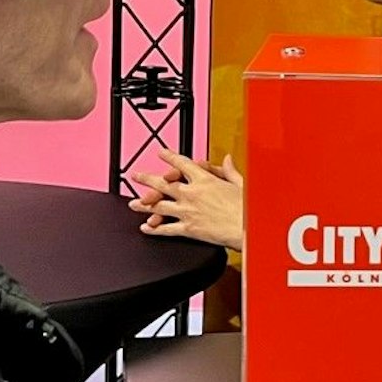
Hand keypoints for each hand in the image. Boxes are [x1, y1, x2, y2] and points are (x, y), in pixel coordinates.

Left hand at [129, 150, 245, 249]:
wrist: (248, 229)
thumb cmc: (247, 208)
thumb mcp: (241, 184)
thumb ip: (230, 171)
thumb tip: (227, 159)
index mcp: (204, 180)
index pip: (181, 164)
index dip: (168, 157)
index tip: (160, 153)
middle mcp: (192, 194)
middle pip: (162, 184)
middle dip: (146, 179)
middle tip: (136, 176)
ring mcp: (187, 211)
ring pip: (159, 206)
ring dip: (144, 204)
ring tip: (133, 203)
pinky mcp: (188, 229)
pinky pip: (166, 229)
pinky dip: (154, 229)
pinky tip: (146, 227)